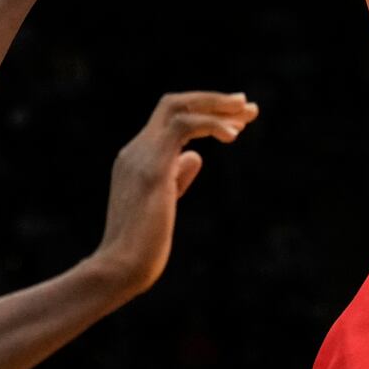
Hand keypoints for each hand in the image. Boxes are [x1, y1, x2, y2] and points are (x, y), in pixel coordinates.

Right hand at [93, 92, 259, 296]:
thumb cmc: (142, 248)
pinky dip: (211, 124)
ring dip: (216, 106)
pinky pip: (184, 126)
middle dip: (213, 100)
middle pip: (173, 104)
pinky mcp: (153, 168)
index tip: (235, 120)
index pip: (168, 120)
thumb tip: (195, 156)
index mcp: (136, 159)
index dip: (203, 114)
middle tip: (247, 105)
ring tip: (248, 112)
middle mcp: (136, 150)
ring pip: (178, 107)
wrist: (119, 268)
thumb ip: (176, 177)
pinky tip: (233, 136)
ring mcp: (142, 156)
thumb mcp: (164, 205)